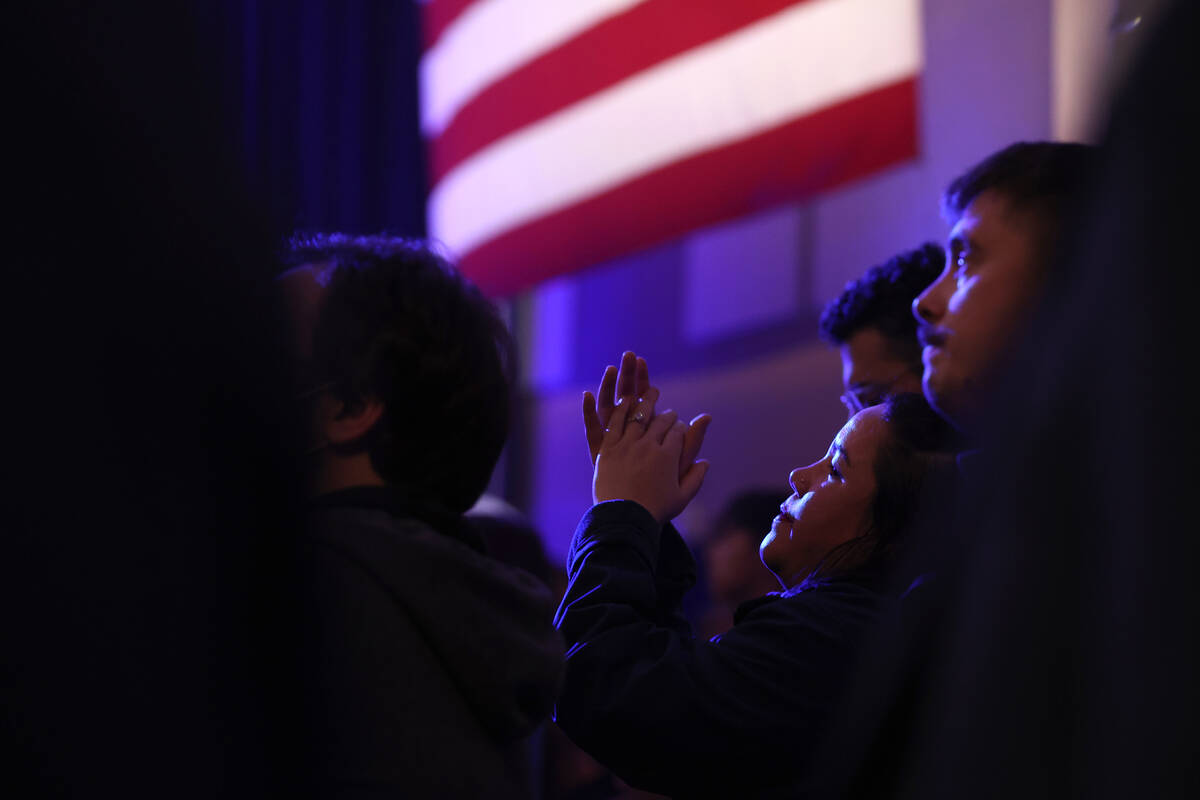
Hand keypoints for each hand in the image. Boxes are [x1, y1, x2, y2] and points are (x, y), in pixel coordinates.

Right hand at [583, 352, 710, 479]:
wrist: (643, 512)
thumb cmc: (665, 488)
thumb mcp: (682, 458)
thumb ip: (693, 437)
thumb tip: (708, 416)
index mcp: (649, 431)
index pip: (647, 399)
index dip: (645, 380)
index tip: (642, 360)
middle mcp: (630, 434)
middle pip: (628, 398)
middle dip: (628, 376)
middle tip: (628, 355)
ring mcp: (613, 441)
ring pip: (609, 409)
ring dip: (608, 387)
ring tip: (610, 368)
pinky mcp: (601, 452)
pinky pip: (593, 430)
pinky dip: (588, 413)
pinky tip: (586, 395)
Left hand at [593, 388, 711, 524]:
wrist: (624, 518)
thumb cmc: (655, 511)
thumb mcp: (682, 498)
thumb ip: (696, 478)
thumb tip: (706, 462)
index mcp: (669, 457)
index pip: (678, 432)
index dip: (681, 427)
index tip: (681, 427)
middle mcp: (649, 446)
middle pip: (661, 422)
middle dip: (668, 414)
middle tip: (669, 411)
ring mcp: (628, 445)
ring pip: (638, 417)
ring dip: (646, 403)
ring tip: (650, 394)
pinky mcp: (609, 448)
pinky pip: (615, 423)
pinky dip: (621, 410)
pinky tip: (626, 401)